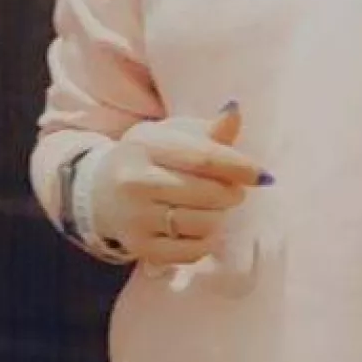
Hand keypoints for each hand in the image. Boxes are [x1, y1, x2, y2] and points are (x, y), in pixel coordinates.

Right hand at [89, 102, 271, 265]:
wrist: (100, 192)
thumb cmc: (151, 159)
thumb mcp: (174, 135)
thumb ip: (209, 129)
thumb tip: (235, 110)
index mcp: (145, 145)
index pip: (204, 158)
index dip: (240, 167)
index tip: (262, 175)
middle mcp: (134, 182)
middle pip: (208, 194)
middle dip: (231, 193)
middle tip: (233, 191)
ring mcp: (135, 218)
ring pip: (204, 224)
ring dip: (219, 216)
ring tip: (211, 207)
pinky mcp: (140, 247)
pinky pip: (194, 251)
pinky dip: (206, 240)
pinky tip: (198, 226)